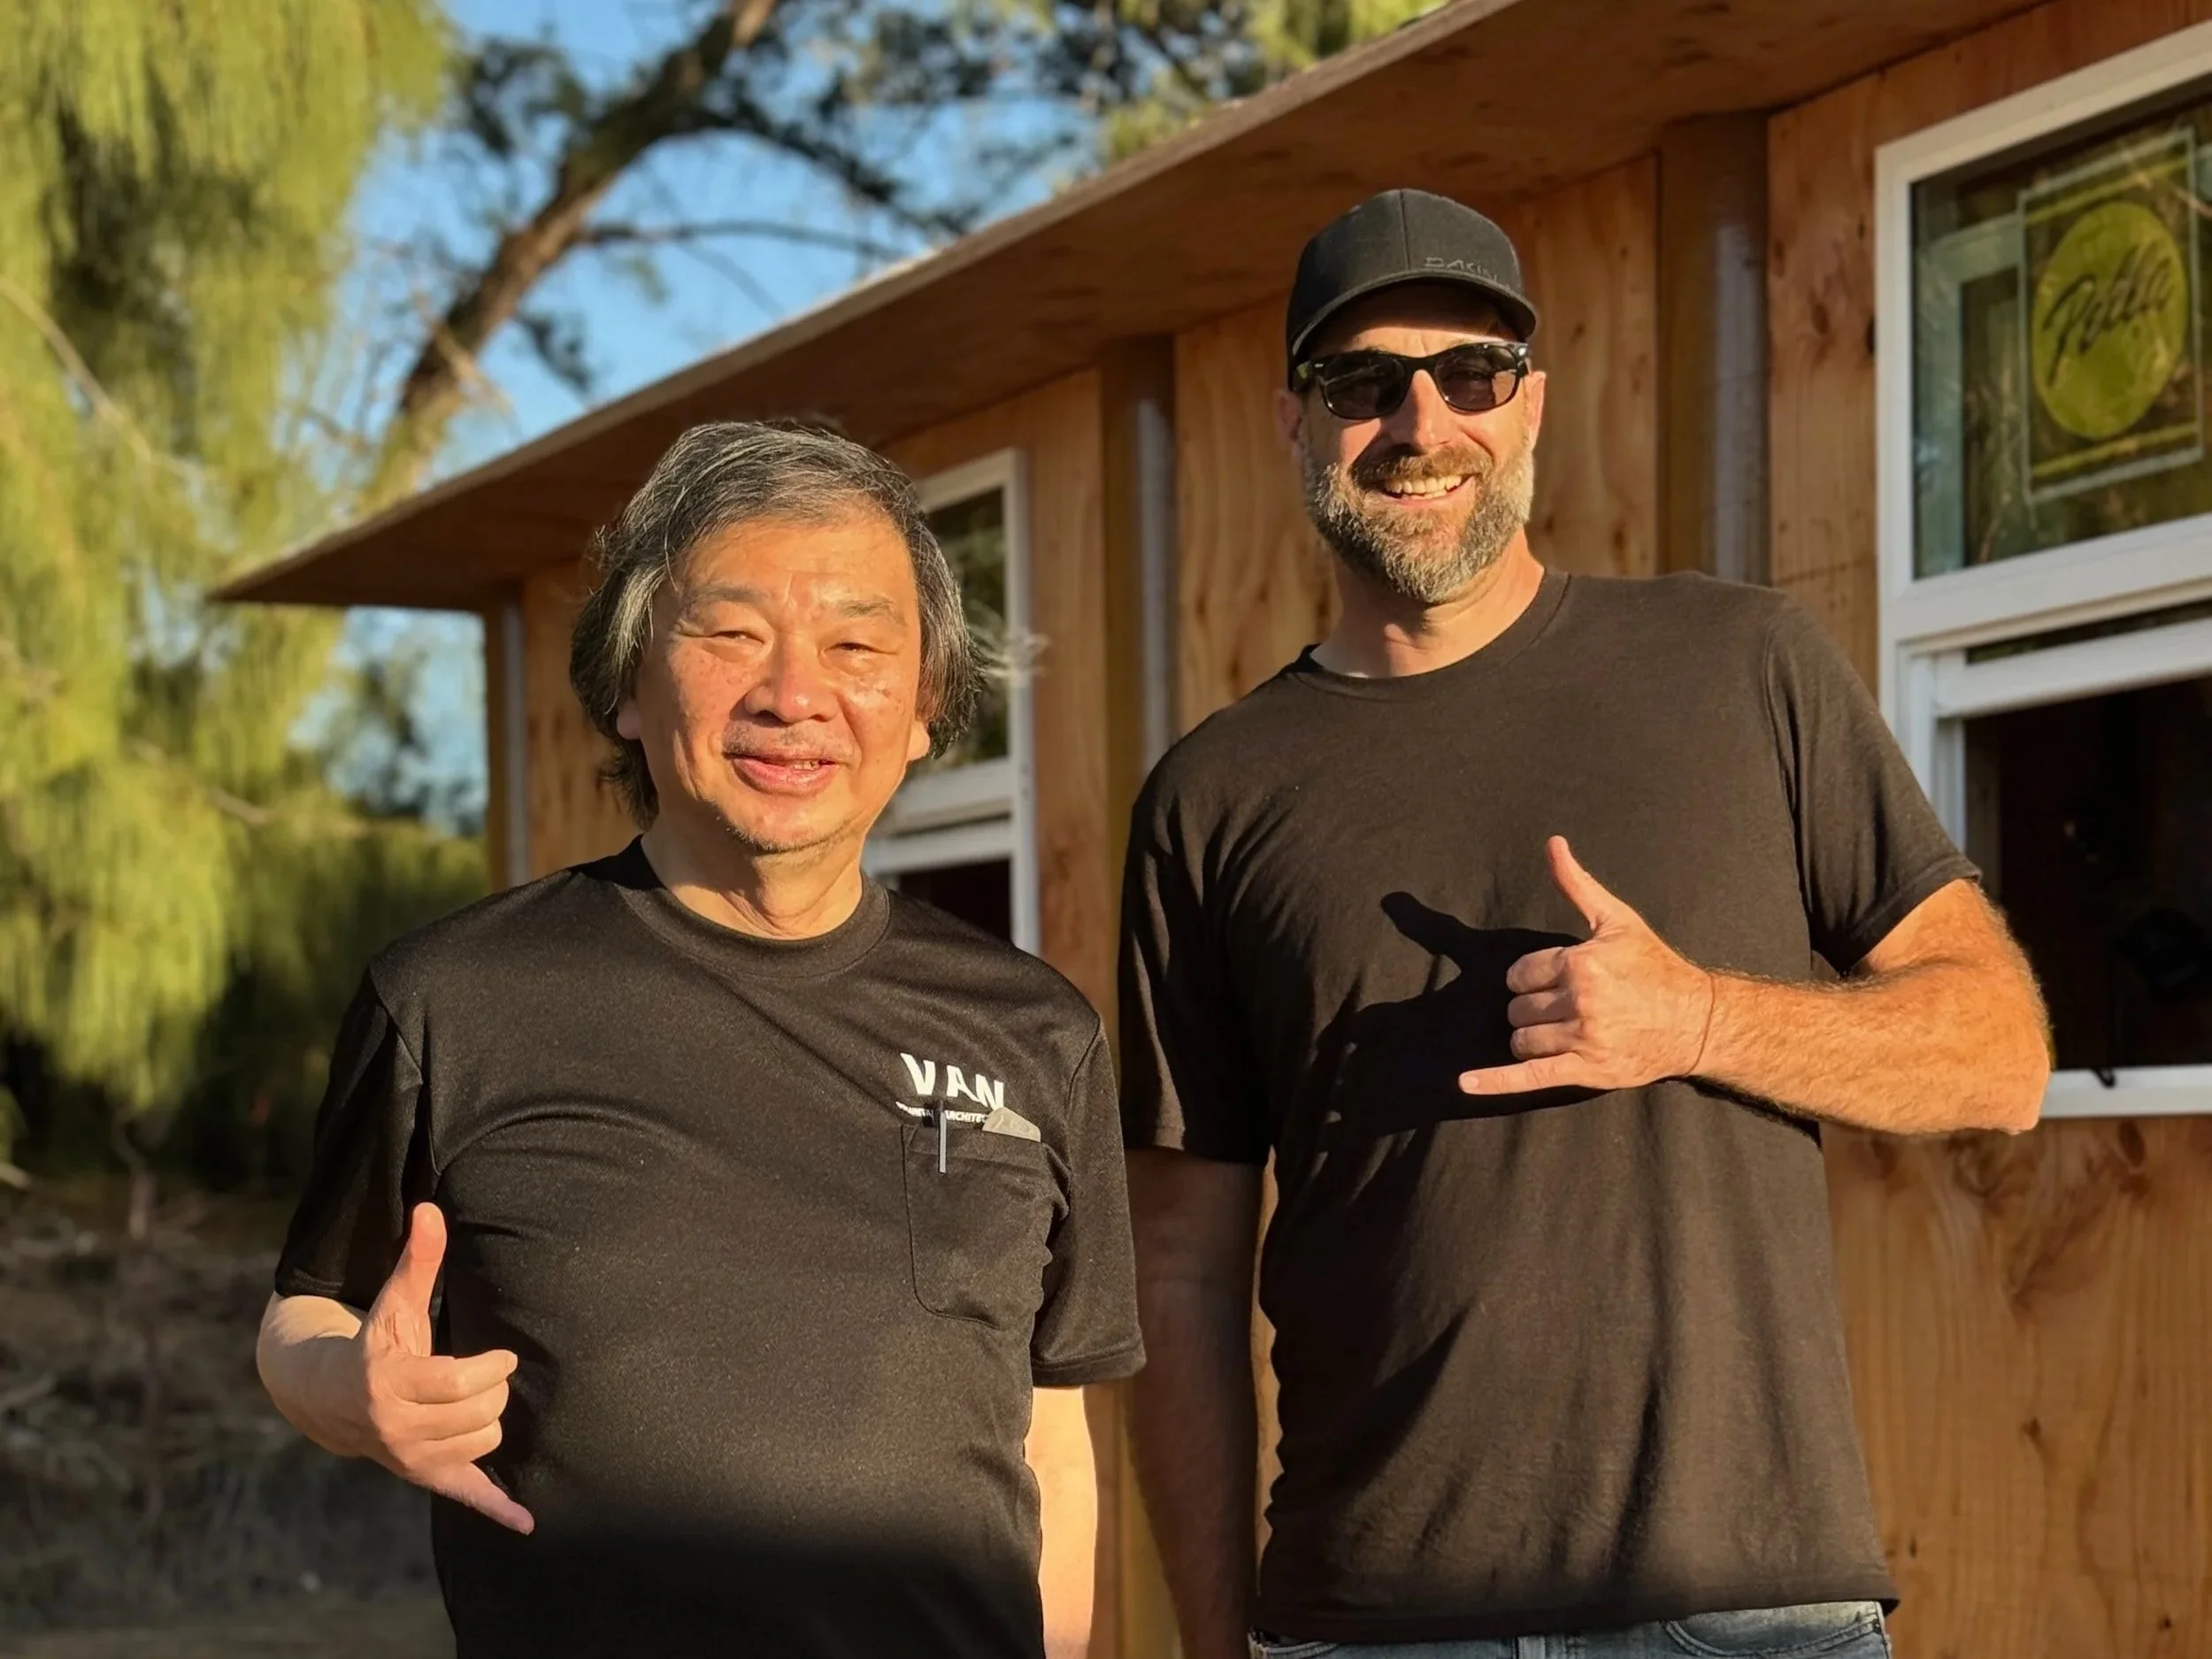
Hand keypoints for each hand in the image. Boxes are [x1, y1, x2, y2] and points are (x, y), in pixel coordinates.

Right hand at [342, 1203, 532, 1532]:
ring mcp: (410, 1459)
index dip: (492, 1367)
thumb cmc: (376, 1340)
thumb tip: (430, 1207)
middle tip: (486, 1376)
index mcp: (392, 1384)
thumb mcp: (394, 1302)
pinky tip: (527, 1523)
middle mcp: (397, 1429)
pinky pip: (466, 1498)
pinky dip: (498, 1511)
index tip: (501, 1355)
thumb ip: (417, 1259)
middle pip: (481, 1416)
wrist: (329, 1397)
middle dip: (494, 1391)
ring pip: (484, 1444)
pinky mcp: (424, 1478)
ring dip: (489, 1421)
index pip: (462, 1384)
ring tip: (472, 1401)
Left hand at [1457, 836, 1716, 1097]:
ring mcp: (1583, 1039)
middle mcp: (1580, 1001)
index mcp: (1581, 963)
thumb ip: (1576, 885)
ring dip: (1531, 1038)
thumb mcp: (1616, 920)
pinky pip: (1530, 1077)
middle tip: (1563, 1006)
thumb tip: (1553, 844)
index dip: (1531, 978)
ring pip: (1522, 1040)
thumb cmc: (1654, 967)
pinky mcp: (1586, 1071)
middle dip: (1533, 1007)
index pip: (1520, 974)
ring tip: (1560, 1031)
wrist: (1696, 1020)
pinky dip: (1495, 1082)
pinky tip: (1466, 1083)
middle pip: (1518, 1008)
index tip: (1554, 980)